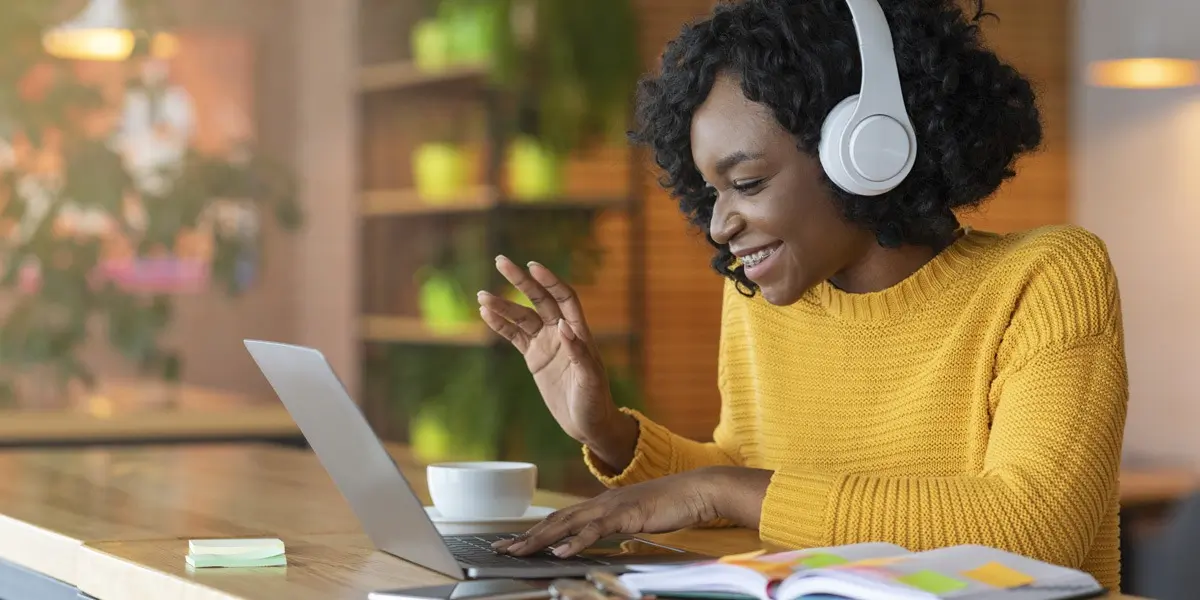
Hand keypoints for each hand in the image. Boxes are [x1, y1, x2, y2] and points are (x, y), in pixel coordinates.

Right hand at [476, 257, 637, 468]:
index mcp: (579, 332)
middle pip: (539, 299)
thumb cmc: (595, 401)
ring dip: (503, 305)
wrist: (587, 424)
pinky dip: (500, 325)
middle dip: (520, 280)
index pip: (563, 297)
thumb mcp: (590, 379)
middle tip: (500, 261)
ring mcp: (546, 343)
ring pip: (521, 317)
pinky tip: (485, 313)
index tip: (532, 266)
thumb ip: (578, 352)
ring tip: (481, 295)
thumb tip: (563, 325)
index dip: (549, 281)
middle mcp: (561, 332)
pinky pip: (514, 336)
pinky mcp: (534, 357)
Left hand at [492, 467, 772, 557]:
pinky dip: (576, 541)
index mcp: (601, 504)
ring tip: (518, 551)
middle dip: (525, 535)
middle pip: (555, 520)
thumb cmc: (673, 505)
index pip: (560, 518)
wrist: (699, 490)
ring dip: (540, 538)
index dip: (535, 531)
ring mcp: (612, 507)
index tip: (513, 542)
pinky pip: (596, 529)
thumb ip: (616, 528)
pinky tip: (560, 550)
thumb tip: (599, 541)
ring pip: (567, 524)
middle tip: (500, 548)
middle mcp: (601, 502)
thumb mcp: (637, 519)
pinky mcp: (627, 515)